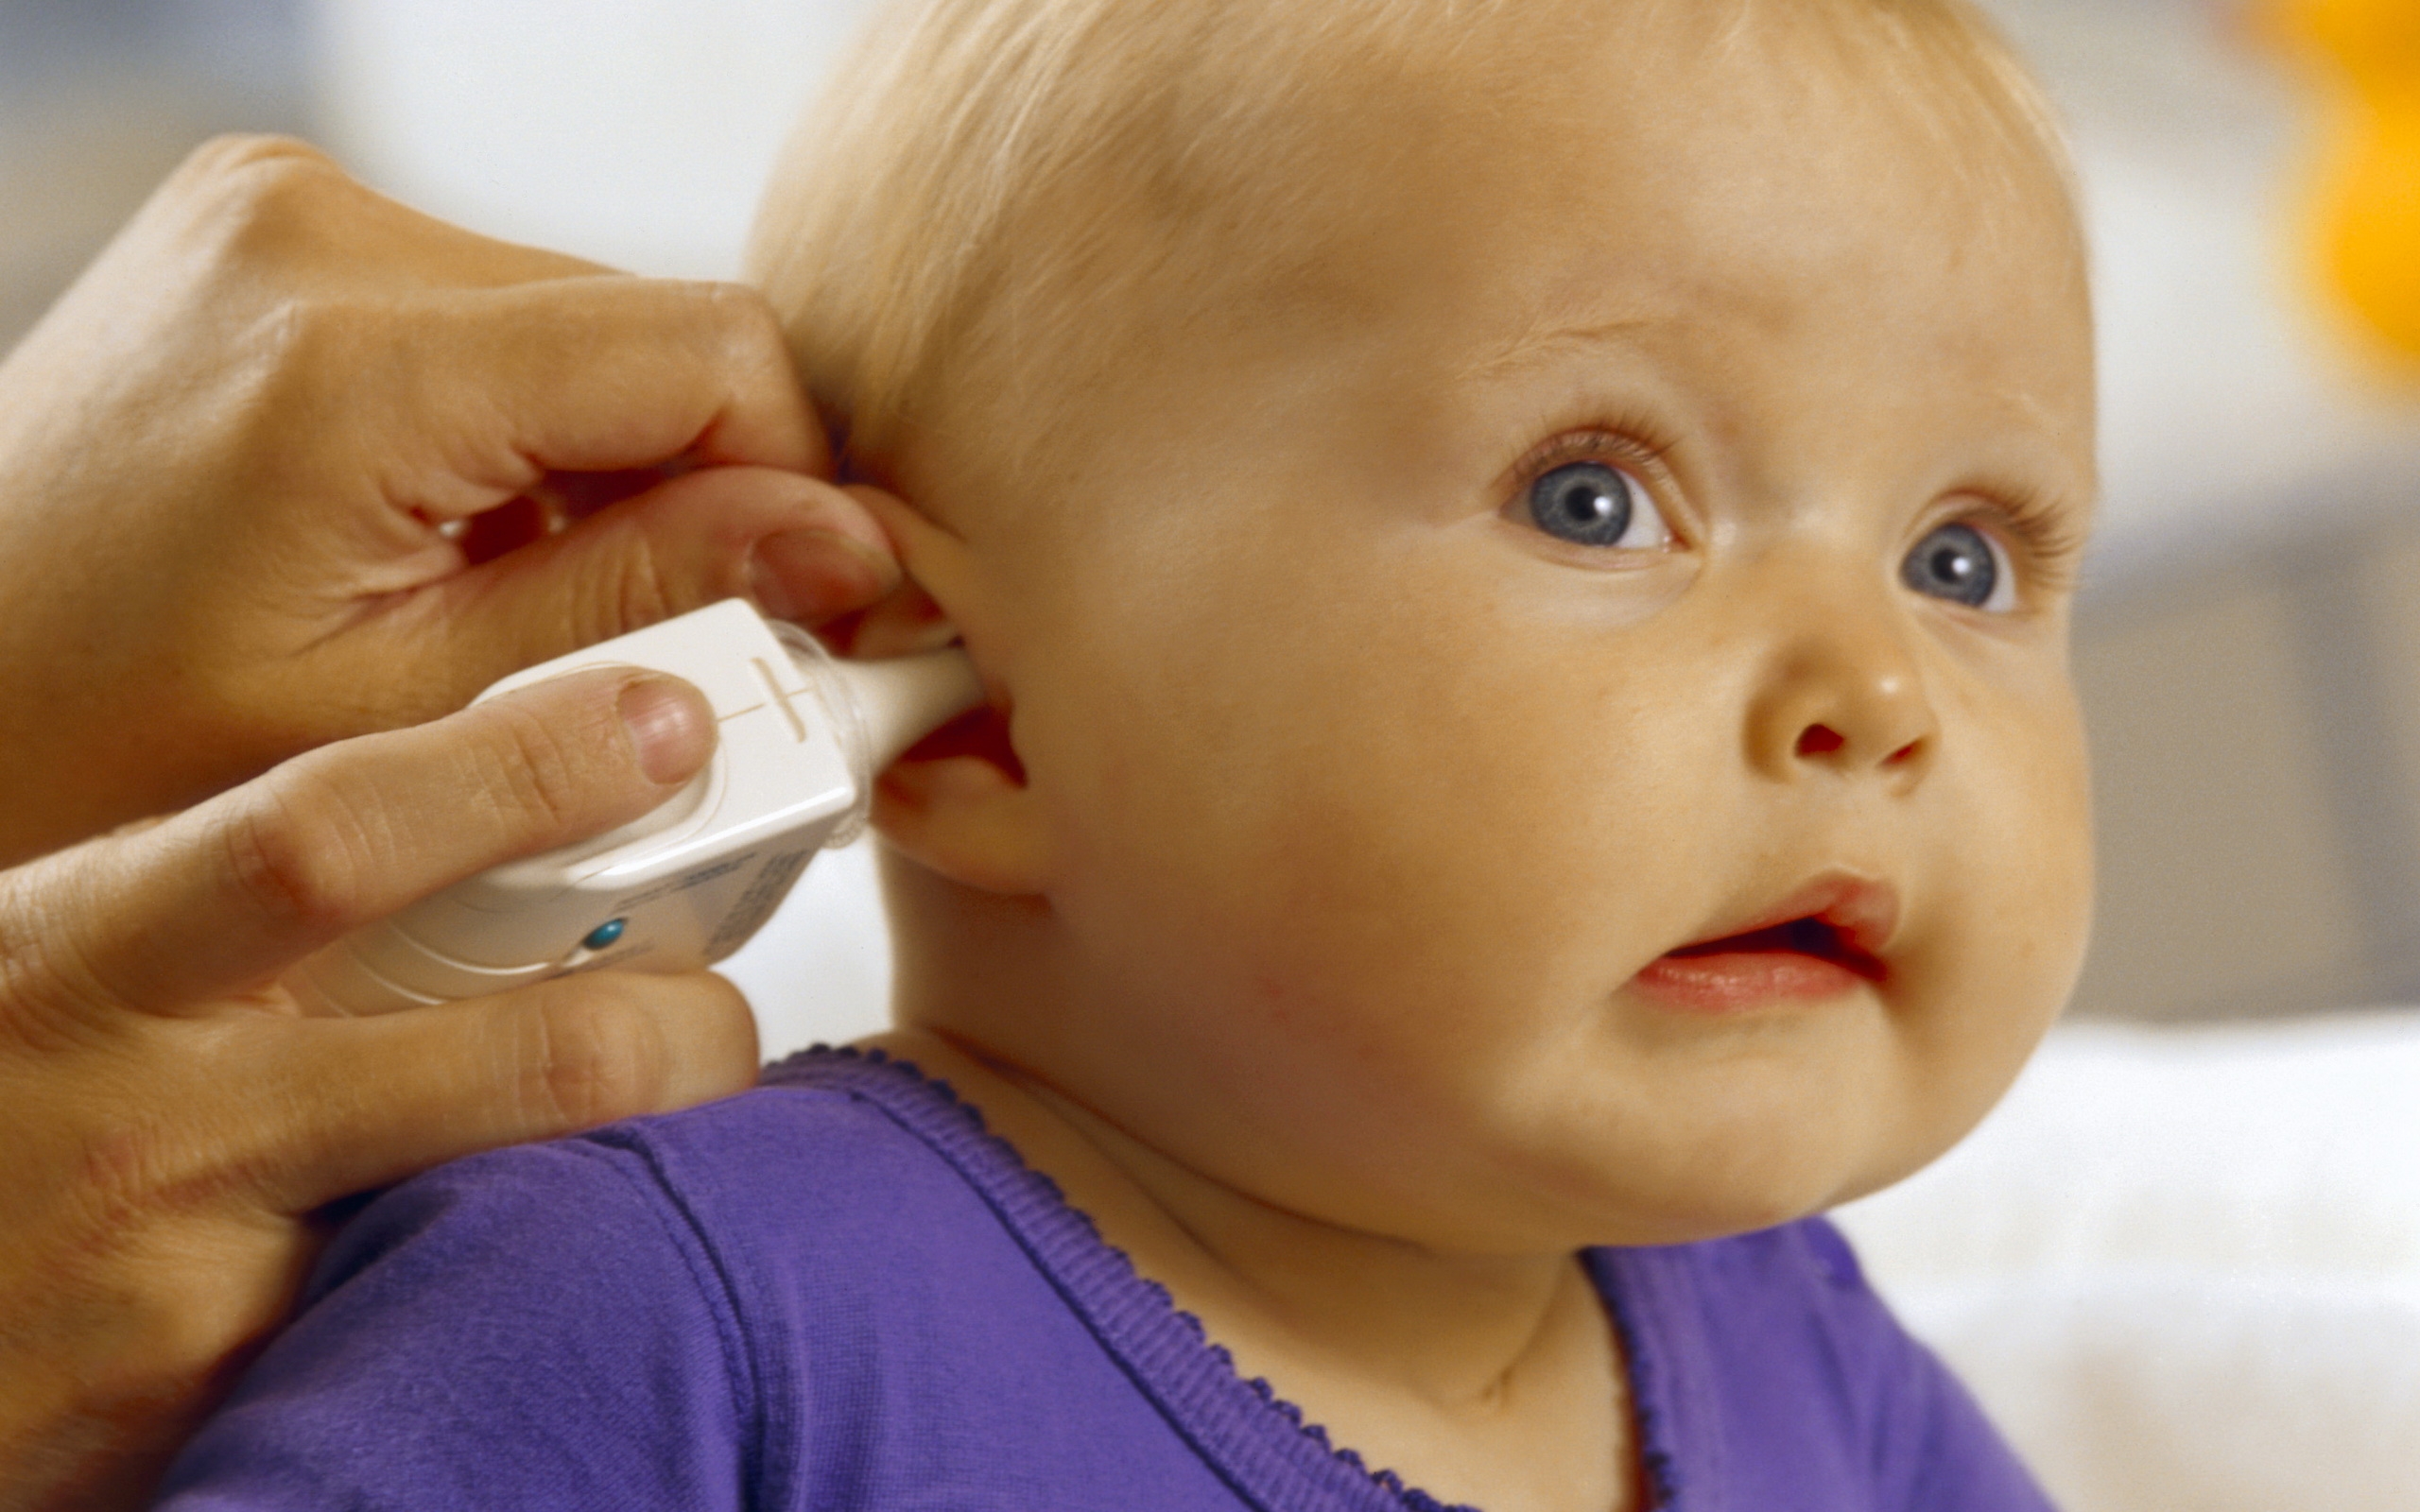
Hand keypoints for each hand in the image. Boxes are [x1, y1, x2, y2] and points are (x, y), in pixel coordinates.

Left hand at [0, 134, 899, 864]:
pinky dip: (524, 435)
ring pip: (584, 324)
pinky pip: (489, 317)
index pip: (711, 346)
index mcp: (350, 355)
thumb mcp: (410, 718)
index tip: (816, 612)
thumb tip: (843, 549)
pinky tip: (471, 548)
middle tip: (680, 648)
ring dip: (612, 468)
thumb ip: (643, 606)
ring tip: (538, 612)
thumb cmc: (105, 753)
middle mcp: (313, 225)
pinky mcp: (269, 233)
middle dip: (704, 490)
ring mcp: (280, 213)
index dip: (802, 485)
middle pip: (652, 330)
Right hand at [0, 666, 753, 1510]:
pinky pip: (439, 1327)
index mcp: (106, 957)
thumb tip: (478, 809)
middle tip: (724, 1014)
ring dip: (631, 1177)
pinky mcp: (229, 1409)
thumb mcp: (64, 952)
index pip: (340, 835)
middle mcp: (161, 1124)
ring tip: (668, 1153)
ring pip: (516, 1218)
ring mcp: (197, 1290)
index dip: (526, 770)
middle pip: (521, 1058)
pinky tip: (549, 1266)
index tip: (663, 725)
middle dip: (682, 1031)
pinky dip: (519, 1287)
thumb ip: (240, 894)